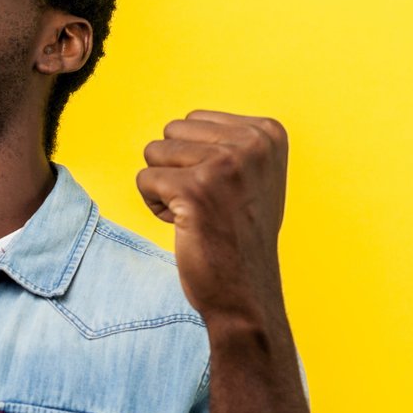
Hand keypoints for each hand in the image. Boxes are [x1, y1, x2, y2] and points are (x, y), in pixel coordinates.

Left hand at [136, 111, 289, 330]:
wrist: (246, 292)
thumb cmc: (241, 236)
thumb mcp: (254, 175)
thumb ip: (230, 142)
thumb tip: (185, 123)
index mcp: (268, 133)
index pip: (194, 120)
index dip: (196, 158)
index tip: (223, 191)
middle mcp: (251, 143)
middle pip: (172, 131)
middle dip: (177, 168)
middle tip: (207, 205)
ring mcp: (224, 165)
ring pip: (154, 152)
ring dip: (165, 186)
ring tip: (197, 214)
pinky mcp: (194, 190)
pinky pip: (144, 180)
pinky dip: (154, 205)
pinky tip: (184, 225)